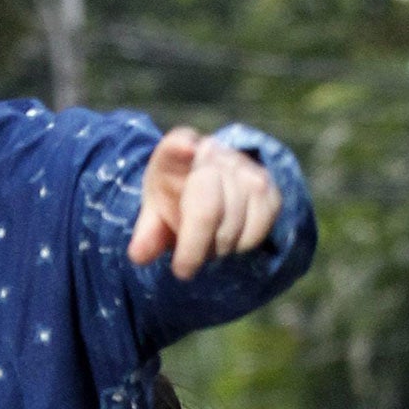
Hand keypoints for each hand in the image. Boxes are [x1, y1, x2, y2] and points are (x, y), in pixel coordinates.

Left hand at [128, 127, 281, 279]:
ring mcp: (245, 169)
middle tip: (184, 263)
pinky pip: (258, 229)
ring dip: (218, 247)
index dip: (182, 147)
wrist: (208, 186)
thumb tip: (139, 256)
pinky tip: (230, 236)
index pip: (178, 145)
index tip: (185, 148)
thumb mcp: (154, 213)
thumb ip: (147, 233)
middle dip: (195, 246)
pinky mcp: (269, 189)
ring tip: (206, 242)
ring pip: (234, 225)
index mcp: (174, 152)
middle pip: (207, 209)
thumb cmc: (175, 200)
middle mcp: (213, 153)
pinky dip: (242, 244)